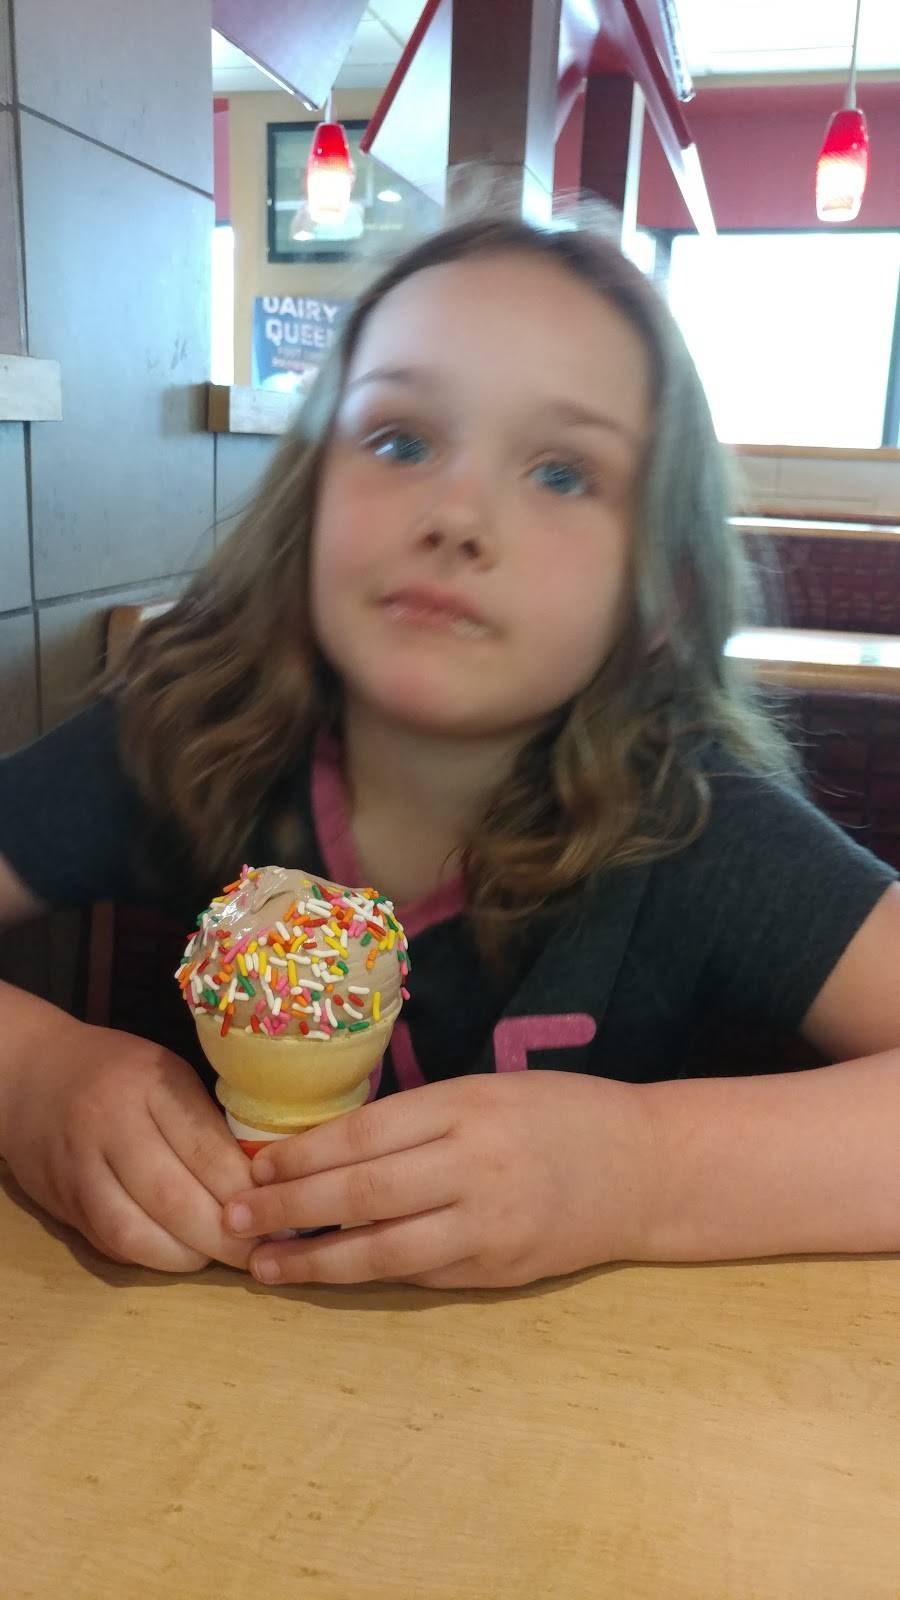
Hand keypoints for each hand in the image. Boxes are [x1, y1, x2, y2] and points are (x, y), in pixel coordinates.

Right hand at [1, 1016, 256, 1272]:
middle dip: (221, 1234)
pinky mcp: (61, 1203)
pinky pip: (109, 1243)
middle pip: (171, 1196)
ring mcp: (79, 1168)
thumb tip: (261, 1182)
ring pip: (133, 1230)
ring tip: (218, 1258)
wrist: (32, 1074)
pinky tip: (179, 1255)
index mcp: (151, 1084)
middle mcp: (111, 1125)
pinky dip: (149, 1257)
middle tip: (257, 1251)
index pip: (204, 1146)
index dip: (243, 1190)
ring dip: (183, 1256)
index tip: (277, 1212)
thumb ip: (204, 1122)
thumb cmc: (118, 1072)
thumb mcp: (167, 1074)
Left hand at [224, 1071, 652, 1288]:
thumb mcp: (487, 1090)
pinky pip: (420, 1274)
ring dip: (314, 1260)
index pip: (365, 1134)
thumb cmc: (559, 1113)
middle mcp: (474, 1166)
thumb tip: (328, 1144)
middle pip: (362, 1192)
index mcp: (467, 1108)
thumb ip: (420, 1117)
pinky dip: (370, 1273)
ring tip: (262, 1265)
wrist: (644, 1168)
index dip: (302, 1155)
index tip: (252, 1165)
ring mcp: (488, 1225)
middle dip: (288, 1208)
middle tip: (231, 1216)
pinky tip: (329, 1272)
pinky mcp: (499, 1269)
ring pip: (383, 1249)